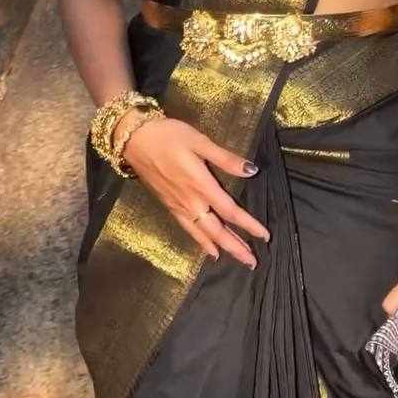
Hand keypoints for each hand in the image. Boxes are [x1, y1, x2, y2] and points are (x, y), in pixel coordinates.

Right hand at [113, 109, 270, 269]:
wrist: (134, 139)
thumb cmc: (168, 136)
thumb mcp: (199, 141)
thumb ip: (225, 158)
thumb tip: (252, 170)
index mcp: (200, 185)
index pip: (229, 211)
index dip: (248, 224)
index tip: (264, 236)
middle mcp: (190, 201)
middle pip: (217, 230)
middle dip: (236, 246)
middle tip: (253, 262)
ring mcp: (178, 206)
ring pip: (203, 234)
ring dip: (222, 248)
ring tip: (237, 259)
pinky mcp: (169, 206)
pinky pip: (188, 230)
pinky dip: (201, 243)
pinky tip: (209, 249)